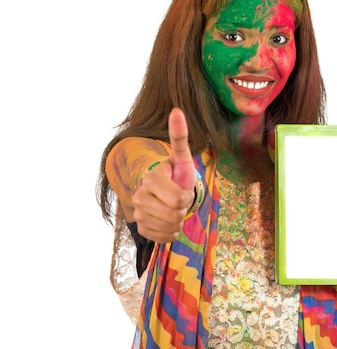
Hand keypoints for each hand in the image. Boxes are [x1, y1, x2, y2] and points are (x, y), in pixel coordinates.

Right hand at [131, 108, 195, 241]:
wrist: (166, 191)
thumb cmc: (177, 174)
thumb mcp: (182, 158)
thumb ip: (179, 136)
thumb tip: (177, 110)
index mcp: (151, 178)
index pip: (178, 199)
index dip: (187, 196)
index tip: (183, 188)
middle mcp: (139, 195)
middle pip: (174, 215)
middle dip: (183, 209)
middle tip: (180, 199)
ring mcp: (138, 212)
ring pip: (170, 227)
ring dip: (178, 220)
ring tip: (174, 208)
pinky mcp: (140, 227)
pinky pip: (163, 238)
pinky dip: (171, 232)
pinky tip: (168, 220)